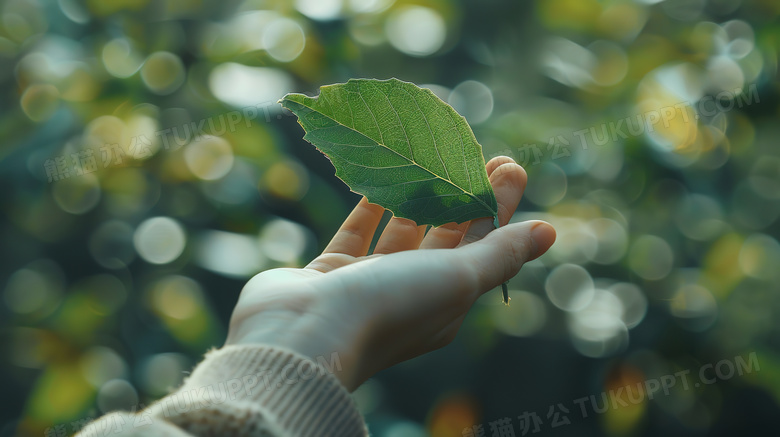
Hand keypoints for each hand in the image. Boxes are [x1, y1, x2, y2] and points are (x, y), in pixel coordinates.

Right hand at [225, 156, 555, 390]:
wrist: (303, 336)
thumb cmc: (390, 306)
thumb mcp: (457, 279)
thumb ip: (500, 254)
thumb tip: (549, 232)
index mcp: (447, 302)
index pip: (485, 247)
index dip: (499, 207)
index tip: (511, 165)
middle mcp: (410, 294)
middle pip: (446, 236)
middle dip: (466, 195)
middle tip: (482, 152)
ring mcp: (368, 283)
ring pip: (401, 232)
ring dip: (419, 197)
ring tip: (433, 157)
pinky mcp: (330, 273)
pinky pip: (356, 234)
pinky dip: (369, 208)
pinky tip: (378, 179)